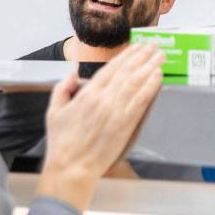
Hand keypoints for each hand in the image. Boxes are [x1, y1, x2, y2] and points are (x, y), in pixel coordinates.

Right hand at [36, 43, 163, 209]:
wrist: (72, 168)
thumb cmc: (62, 143)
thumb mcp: (54, 111)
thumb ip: (63, 88)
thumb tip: (74, 71)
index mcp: (87, 94)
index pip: (111, 69)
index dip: (126, 56)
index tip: (136, 47)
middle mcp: (103, 99)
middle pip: (127, 72)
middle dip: (142, 56)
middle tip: (154, 45)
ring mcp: (116, 112)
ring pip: (136, 83)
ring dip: (150, 67)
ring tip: (160, 56)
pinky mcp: (125, 125)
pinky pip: (141, 101)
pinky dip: (151, 87)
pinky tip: (159, 77)